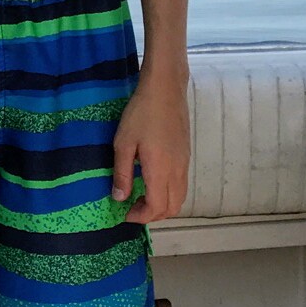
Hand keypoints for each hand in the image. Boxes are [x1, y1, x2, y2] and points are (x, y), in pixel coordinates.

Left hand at [112, 76, 189, 222]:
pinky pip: (181, 184)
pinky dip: (169, 193)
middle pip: (172, 208)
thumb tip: (119, 198)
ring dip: (162, 205)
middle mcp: (177, 171)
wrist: (165, 90)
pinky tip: (152, 182)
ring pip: (180, 197)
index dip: (141, 217)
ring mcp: (184, 163)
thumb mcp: (123, 143)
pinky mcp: (186, 155)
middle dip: (153, 215)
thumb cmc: (141, 114)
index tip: (124, 214)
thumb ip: (121, 173)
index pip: (156, 207)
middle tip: (132, 208)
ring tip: (141, 197)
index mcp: (161, 171)